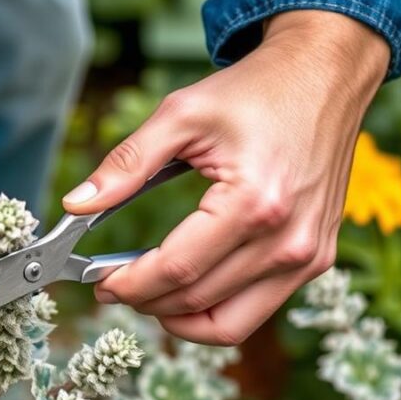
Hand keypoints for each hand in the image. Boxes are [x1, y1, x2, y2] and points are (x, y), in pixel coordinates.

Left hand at [63, 11, 389, 344]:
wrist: (325, 75)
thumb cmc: (256, 90)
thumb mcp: (181, 114)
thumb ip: (125, 164)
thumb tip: (75, 206)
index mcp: (255, 203)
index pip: (176, 270)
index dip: (129, 284)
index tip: (97, 282)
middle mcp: (288, 240)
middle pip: (195, 301)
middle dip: (143, 300)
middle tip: (110, 285)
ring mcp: (307, 257)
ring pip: (226, 324)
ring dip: (175, 318)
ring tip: (144, 292)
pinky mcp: (315, 261)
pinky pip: (253, 313)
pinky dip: (212, 313)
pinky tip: (183, 290)